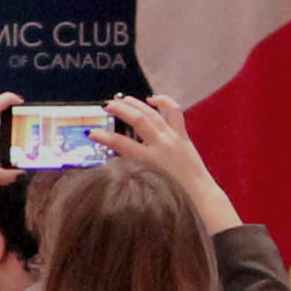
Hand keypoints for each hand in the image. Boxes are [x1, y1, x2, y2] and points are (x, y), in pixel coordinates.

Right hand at [97, 94, 241, 233]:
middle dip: (120, 110)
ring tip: (122, 99)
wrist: (198, 192)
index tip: (91, 132)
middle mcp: (161, 145)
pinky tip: (152, 99)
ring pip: (153, 113)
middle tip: (106, 106)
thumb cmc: (172, 191)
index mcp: (149, 160)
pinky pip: (174, 112)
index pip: (121, 144)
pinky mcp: (182, 135)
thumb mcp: (146, 178)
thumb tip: (115, 153)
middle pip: (138, 120)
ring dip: (136, 103)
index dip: (103, 136)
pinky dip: (164, 102)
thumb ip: (130, 164)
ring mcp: (173, 138)